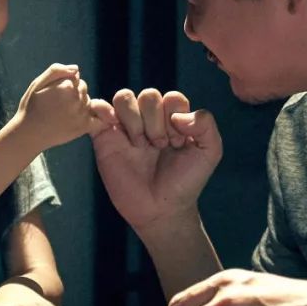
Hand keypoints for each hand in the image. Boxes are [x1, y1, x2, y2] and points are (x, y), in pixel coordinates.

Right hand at [14, 63, 107, 149]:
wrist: (29, 133)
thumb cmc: (31, 107)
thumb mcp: (38, 83)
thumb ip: (56, 71)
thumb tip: (76, 69)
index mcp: (66, 86)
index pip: (75, 77)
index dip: (66, 82)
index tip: (55, 91)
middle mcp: (76, 98)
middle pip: (83, 88)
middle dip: (74, 92)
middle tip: (59, 102)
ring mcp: (81, 113)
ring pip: (88, 101)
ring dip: (81, 104)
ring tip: (64, 112)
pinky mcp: (84, 126)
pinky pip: (100, 120)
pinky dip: (101, 119)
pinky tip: (92, 119)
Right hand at [88, 88, 221, 232]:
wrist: (161, 210)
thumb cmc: (186, 181)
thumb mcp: (209, 152)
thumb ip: (206, 124)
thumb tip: (180, 114)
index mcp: (173, 118)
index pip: (172, 98)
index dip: (175, 117)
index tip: (178, 143)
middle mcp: (149, 119)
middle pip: (148, 95)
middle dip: (156, 121)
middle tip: (159, 146)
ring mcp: (126, 127)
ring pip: (123, 97)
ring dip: (133, 119)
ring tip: (140, 144)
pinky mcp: (105, 137)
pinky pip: (97, 108)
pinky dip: (101, 109)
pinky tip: (114, 127)